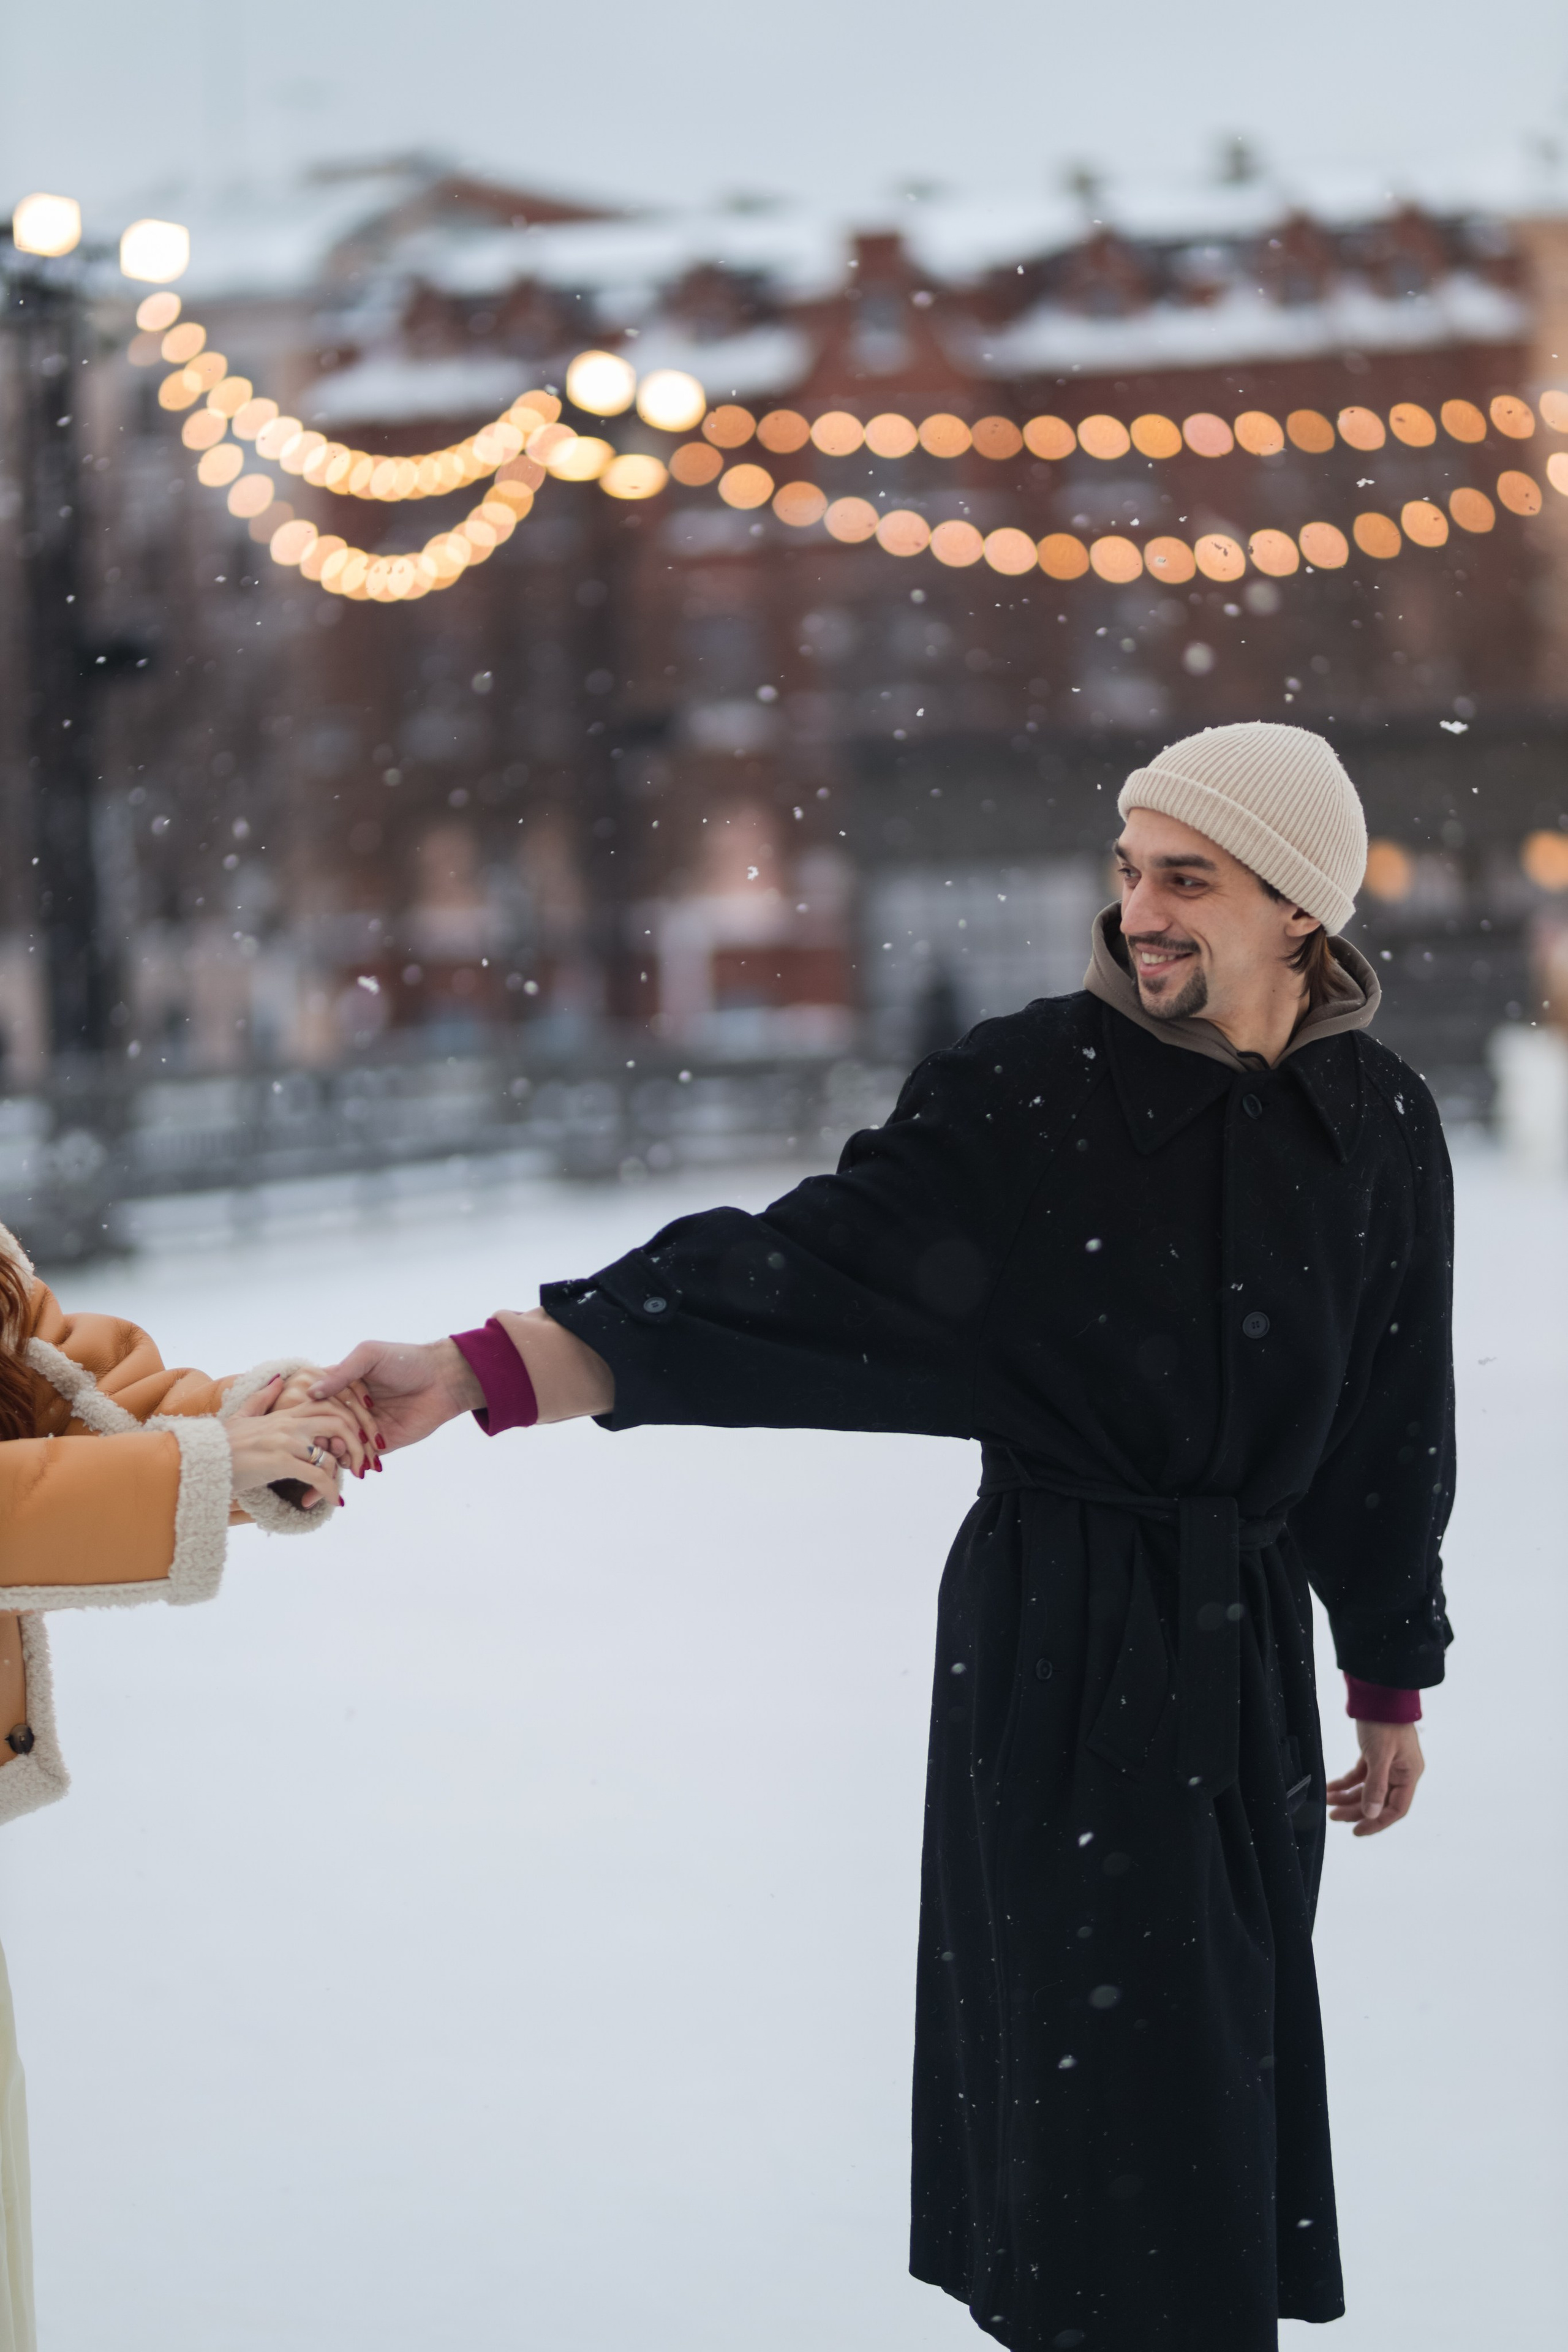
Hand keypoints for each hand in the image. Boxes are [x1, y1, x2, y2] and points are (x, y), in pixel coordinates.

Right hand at [225, 1376, 367, 1509]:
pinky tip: (335, 1502)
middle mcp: (289, 1424)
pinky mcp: (280, 1462)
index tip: (355, 1440)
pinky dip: (330, 1490)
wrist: (198, 1461)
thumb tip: (280, 1379)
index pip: (328, 1406)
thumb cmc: (220, 1444)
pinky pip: (318, 1476)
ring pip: (330, 1454)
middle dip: (356, 1444)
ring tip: (339, 1491)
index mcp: (284, 1414)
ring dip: (340, 1475)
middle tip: (361, 1465)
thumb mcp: (242, 1415)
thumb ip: (263, 1397)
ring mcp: (285, 1442)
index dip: (348, 1421)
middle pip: (339, 1423)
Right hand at [309, 1339, 482, 1452]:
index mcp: (341, 1384)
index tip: (309, 1419)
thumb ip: (342, 1373)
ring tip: (341, 1452)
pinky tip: (352, 1465)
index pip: (315, 1403)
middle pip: (323, 1428)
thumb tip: (310, 1393)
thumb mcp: (370, 1356)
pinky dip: (353, 1464)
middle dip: (322, 1437)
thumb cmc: (406, 1360)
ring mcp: (363, 1427)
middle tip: (328, 1440)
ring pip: (338, 1446)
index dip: (310, 1413)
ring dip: (335, 1453)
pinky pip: (360, 1459)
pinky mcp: (380, 1444)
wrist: (443, 1379)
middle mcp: (349, 1407)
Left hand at [1326, 1721, 1424, 1836]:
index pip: (1396, 1809)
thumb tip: (1371, 1814)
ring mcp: (1388, 1763)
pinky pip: (1360, 1775)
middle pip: (1378, 1801)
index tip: (1357, 1831)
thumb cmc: (1384, 1722)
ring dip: (1348, 1797)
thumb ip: (1376, 1786)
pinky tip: (1331, 1787)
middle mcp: (1400, 1772)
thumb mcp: (1380, 1755)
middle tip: (1333, 1816)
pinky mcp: (1375, 1754)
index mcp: (1409, 1775)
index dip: (1377, 1822)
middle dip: (1356, 1810)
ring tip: (1327, 1802)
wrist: (1379, 1693)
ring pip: (1367, 1789)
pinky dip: (1345, 1782)